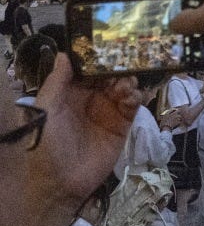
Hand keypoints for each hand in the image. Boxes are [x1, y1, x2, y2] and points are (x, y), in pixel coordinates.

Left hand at [24, 55, 139, 212]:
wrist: (60, 183)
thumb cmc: (46, 145)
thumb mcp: (45, 110)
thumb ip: (56, 82)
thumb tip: (65, 54)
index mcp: (71, 93)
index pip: (88, 69)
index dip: (98, 56)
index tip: (109, 42)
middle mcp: (91, 98)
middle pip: (109, 74)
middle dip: (118, 65)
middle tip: (126, 59)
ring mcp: (108, 110)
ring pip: (124, 86)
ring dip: (128, 79)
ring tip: (125, 83)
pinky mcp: (122, 124)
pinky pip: (133, 104)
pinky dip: (135, 95)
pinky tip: (132, 95)